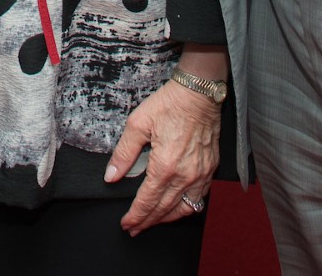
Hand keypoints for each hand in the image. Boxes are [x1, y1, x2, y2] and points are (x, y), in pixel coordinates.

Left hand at [105, 79, 220, 234]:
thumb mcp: (137, 124)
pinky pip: (199, 198)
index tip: (126, 224)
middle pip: (164, 209)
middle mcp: (185, 175)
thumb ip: (124, 154)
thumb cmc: (169, 105)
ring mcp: (201, 174)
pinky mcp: (210, 169)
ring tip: (152, 222)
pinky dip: (186, 208)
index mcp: (165, 166)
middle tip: (134, 229)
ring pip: (183, 209)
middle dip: (147, 221)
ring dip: (166, 219)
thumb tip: (111, 176)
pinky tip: (176, 208)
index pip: (147, 201)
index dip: (135, 215)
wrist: (198, 93)